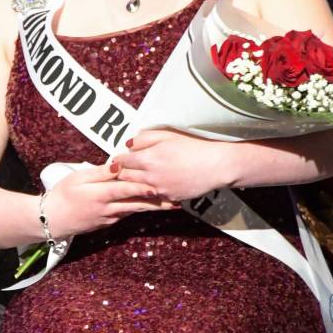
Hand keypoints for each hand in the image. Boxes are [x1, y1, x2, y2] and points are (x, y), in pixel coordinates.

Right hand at [44, 161, 176, 239]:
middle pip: (136, 204)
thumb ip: (99, 172)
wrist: (51, 221)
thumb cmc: (62, 194)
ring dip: (152, 208)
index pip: (125, 190)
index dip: (142, 187)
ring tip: (170, 205)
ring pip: (133, 211)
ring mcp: (108, 218)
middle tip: (176, 201)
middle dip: (157, 203)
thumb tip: (117, 164)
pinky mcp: (106, 223)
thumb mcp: (78, 178)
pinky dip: (138, 210)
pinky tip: (148, 206)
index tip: (158, 185)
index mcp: (100, 195)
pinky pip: (125, 214)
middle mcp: (107, 209)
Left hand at [115, 129, 235, 202]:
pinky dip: (148, 192)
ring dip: (132, 184)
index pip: (122, 162)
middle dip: (121, 173)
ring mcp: (159, 190)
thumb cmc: (193, 145)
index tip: (116, 159)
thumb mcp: (167, 134)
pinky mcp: (169, 198)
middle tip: (118, 170)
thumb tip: (129, 143)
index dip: (118, 160)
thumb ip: (145, 138)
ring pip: (136, 189)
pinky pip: (152, 196)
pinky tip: (150, 186)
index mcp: (147, 159)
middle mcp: (150, 177)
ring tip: (131, 179)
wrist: (216, 164)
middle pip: (125, 178)